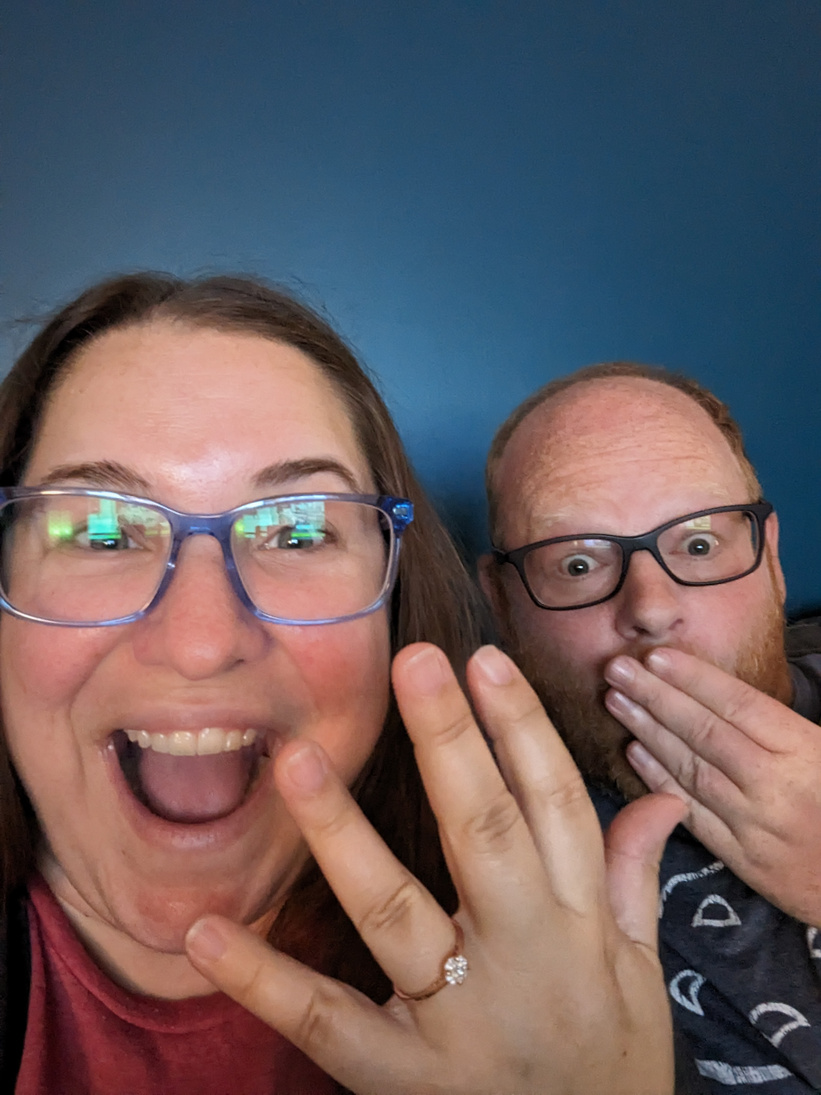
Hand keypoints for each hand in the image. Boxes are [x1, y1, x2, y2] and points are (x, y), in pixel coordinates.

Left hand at [186, 643, 682, 1094]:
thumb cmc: (608, 1068)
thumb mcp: (642, 978)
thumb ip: (631, 881)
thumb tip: (659, 798)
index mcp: (578, 927)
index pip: (554, 805)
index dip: (522, 729)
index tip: (484, 660)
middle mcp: (522, 959)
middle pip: (485, 833)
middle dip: (451, 744)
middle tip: (415, 663)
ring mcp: (457, 1020)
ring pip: (396, 913)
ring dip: (344, 836)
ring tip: (297, 762)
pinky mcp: (402, 1080)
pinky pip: (327, 1023)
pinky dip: (265, 979)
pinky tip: (206, 931)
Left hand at [605, 645, 820, 925]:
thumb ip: (777, 724)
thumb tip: (717, 687)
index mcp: (803, 751)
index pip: (738, 705)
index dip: (693, 679)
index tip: (655, 656)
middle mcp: (775, 786)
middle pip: (704, 733)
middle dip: (655, 696)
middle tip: (617, 669)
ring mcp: (755, 824)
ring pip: (692, 769)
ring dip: (648, 732)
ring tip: (616, 701)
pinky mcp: (741, 857)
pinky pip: (693, 813)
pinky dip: (660, 782)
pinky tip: (633, 754)